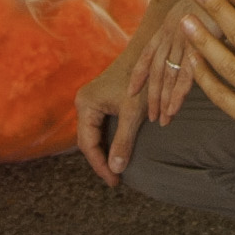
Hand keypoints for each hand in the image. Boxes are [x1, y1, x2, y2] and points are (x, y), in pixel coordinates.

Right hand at [74, 53, 145, 183]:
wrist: (150, 53)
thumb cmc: (142, 81)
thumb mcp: (133, 114)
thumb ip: (123, 142)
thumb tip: (116, 169)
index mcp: (86, 104)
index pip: (88, 144)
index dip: (100, 165)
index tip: (115, 181)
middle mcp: (84, 101)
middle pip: (88, 140)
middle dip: (100, 160)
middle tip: (115, 180)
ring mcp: (92, 100)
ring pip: (94, 133)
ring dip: (104, 151)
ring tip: (116, 170)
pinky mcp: (102, 99)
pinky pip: (100, 125)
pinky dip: (107, 140)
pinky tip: (118, 151)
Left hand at [133, 0, 214, 126]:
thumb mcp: (204, 12)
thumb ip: (197, 32)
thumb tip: (201, 49)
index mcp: (170, 24)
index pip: (148, 53)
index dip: (139, 73)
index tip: (131, 91)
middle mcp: (171, 31)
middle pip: (156, 69)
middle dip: (151, 95)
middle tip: (150, 117)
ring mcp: (183, 36)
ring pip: (167, 74)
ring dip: (163, 99)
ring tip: (162, 120)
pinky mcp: (198, 40)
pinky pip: (185, 72)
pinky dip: (178, 93)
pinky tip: (174, 107)